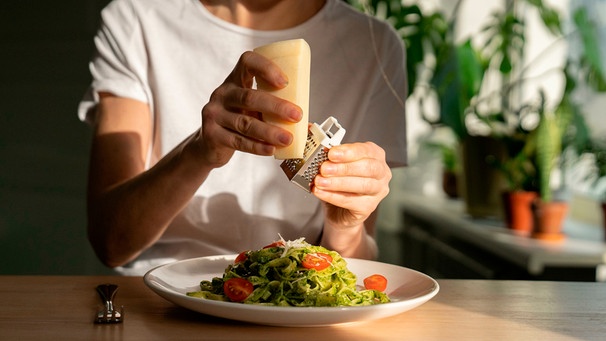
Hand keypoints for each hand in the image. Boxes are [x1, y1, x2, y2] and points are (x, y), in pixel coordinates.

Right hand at [194, 51, 302, 167]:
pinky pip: (239, 141)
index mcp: (235, 80)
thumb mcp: (251, 109)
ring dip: (270, 131)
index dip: (266, 68)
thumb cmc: (238, 121)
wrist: (209, 145)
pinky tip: (271, 149)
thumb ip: (271, 110)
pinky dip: (258, 146)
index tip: (285, 82)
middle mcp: (222, 94)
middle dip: (276, 106)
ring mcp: (214, 114)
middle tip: (296, 115)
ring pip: (246, 123)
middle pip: (250, 97)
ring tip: (288, 138)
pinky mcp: (212, 134)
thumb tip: (305, 123)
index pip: (247, 62)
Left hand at [313, 142, 391, 227]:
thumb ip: (333, 159)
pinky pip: (351, 201)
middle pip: (368, 168)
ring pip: (362, 185)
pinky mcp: (369, 207)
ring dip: (338, 182)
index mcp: (375, 156)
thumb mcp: (337, 166)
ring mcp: (378, 192)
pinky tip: (320, 192)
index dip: (349, 152)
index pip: (366, 151)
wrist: (338, 210)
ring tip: (320, 181)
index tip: (332, 153)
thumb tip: (322, 154)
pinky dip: (333, 196)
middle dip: (344, 168)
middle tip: (325, 168)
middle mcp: (381, 173)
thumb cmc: (340, 184)